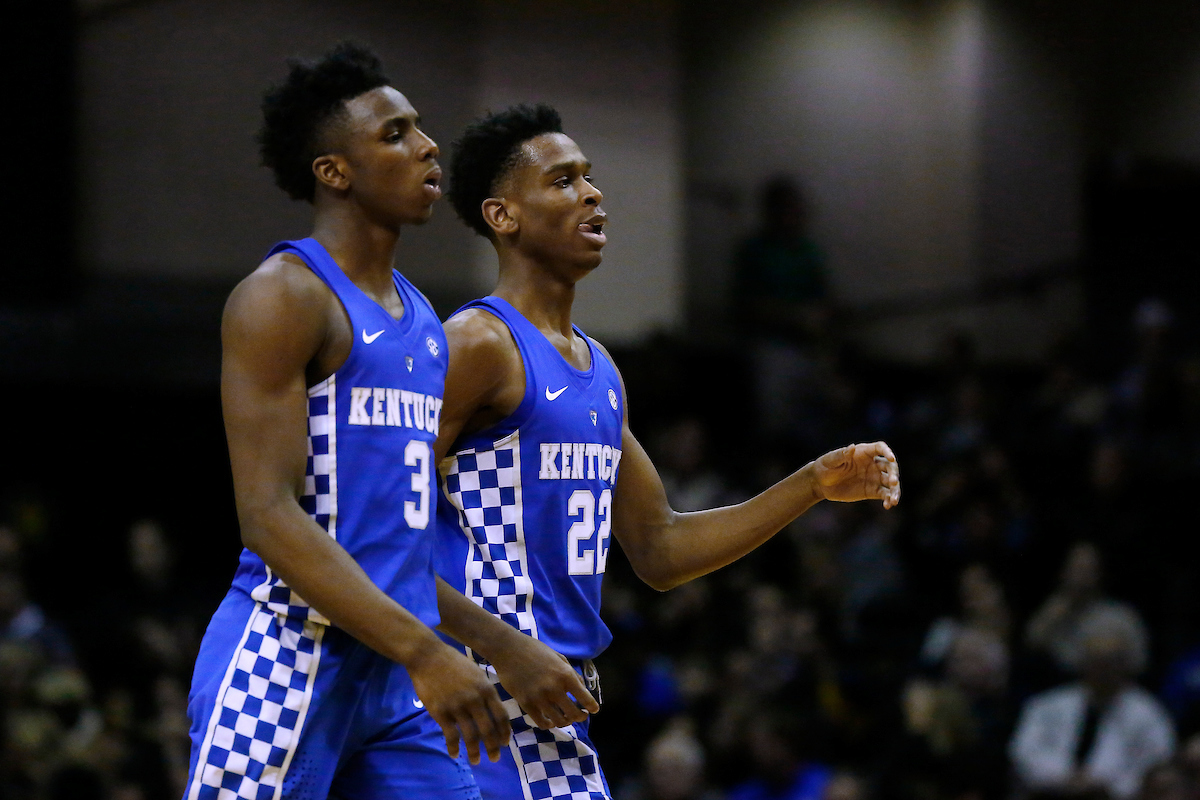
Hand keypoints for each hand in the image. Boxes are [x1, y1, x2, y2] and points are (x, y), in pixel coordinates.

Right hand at [406, 642, 510, 763]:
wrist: (428, 656)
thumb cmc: (453, 663)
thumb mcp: (476, 673)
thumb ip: (485, 691)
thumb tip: (493, 711)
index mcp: (487, 689)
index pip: (501, 716)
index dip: (504, 732)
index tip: (505, 744)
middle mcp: (475, 699)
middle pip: (488, 729)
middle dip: (493, 747)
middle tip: (494, 758)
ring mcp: (458, 706)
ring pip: (471, 735)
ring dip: (474, 751)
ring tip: (476, 761)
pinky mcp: (441, 711)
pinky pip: (451, 735)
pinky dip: (454, 747)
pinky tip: (454, 754)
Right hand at [490, 634, 598, 728]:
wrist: (508, 649)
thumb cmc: (535, 649)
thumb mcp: (558, 657)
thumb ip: (571, 673)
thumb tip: (582, 688)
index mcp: (565, 674)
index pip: (585, 698)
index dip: (592, 707)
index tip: (594, 710)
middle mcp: (554, 688)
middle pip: (574, 714)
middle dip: (580, 717)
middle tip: (581, 716)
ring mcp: (539, 698)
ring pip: (559, 721)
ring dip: (565, 722)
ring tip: (565, 718)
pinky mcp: (526, 704)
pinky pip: (542, 722)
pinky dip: (549, 724)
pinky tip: (551, 721)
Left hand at [813, 441, 899, 508]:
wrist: (820, 483)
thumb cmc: (825, 466)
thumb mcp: (831, 460)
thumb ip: (842, 454)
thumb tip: (852, 447)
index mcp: (864, 452)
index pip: (880, 448)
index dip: (887, 452)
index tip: (891, 459)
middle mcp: (873, 464)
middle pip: (890, 466)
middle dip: (893, 474)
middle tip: (892, 482)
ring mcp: (874, 477)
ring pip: (890, 482)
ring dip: (895, 490)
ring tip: (894, 500)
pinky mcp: (872, 491)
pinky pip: (885, 494)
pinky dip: (889, 499)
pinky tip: (888, 505)